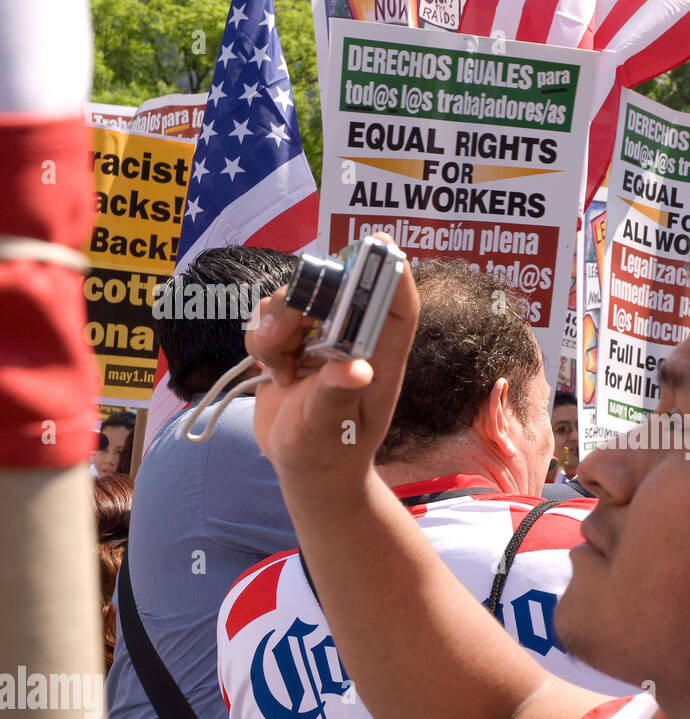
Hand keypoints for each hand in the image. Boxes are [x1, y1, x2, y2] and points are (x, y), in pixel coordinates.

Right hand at [245, 234, 419, 493]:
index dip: (393, 276)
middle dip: (305, 298)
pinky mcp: (290, 345)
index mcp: (380, 359)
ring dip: (275, 325)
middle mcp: (352, 342)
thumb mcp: (331, 430)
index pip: (398, 309)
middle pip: (335, 290)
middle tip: (283, 331)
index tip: (382, 244)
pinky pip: (269, 318)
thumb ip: (337, 396)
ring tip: (280, 368)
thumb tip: (356, 369)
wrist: (305, 472)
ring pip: (295, 299)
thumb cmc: (330, 455)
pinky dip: (261, 339)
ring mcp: (320, 341)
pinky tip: (272, 373)